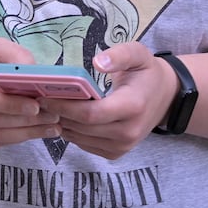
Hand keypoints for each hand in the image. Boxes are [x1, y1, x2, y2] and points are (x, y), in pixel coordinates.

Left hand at [47, 44, 177, 159]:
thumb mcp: (138, 54)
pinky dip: (74, 133)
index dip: (65, 106)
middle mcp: (129, 131)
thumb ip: (119, 55)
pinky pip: (86, 146)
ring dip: (64, 124)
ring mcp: (124, 145)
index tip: (45, 96)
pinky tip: (67, 118)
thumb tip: (97, 63)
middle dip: (59, 114)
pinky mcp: (117, 153)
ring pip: (81, 139)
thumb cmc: (147, 73)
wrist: (165, 97)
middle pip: (83, 128)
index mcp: (133, 106)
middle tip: (41, 100)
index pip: (91, 113)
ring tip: (51, 108)